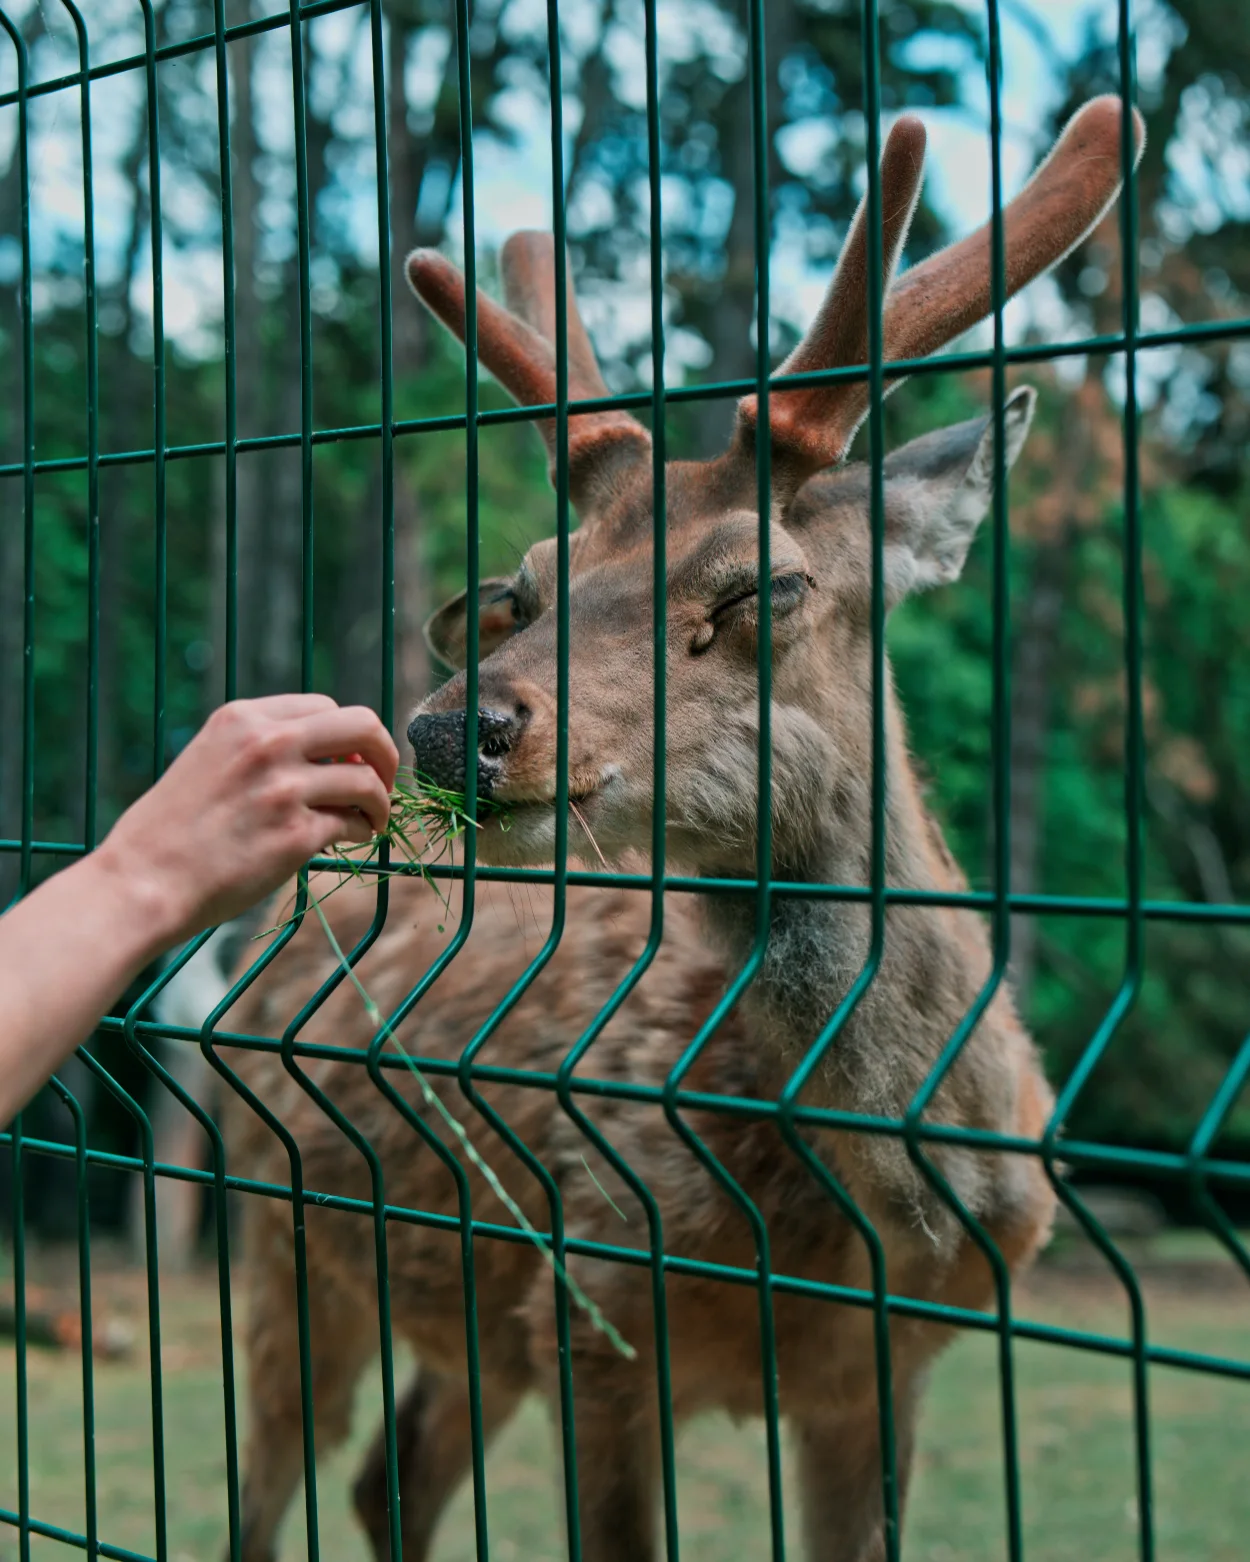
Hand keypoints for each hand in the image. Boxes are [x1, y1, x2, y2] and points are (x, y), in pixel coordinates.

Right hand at [94, 694, 398, 945]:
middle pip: (362, 726)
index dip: (347, 736)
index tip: (350, 759)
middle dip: (384, 754)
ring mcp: (284, 788)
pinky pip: (353, 823)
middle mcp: (268, 743)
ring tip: (370, 820)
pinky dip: (362, 831)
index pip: (325, 706)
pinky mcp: (295, 834)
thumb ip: (261, 747)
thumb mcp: (209, 758)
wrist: (142, 881)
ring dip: (379, 803)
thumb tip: (330, 755)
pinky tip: (352, 840)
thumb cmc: (172, 830)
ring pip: (367, 781)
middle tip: (384, 781)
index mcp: (244, 718)